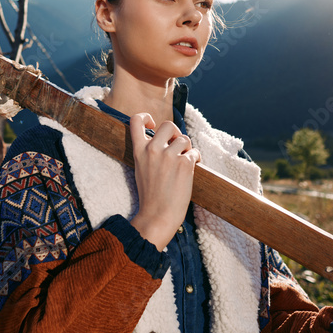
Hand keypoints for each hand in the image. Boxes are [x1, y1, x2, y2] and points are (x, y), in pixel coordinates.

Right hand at [128, 113, 200, 250]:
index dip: (146, 117)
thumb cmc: (151, 196)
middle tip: (177, 146)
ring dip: (187, 149)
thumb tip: (167, 140)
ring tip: (184, 163)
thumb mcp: (141, 169)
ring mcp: (169, 156)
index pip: (136, 121)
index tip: (153, 124)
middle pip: (168, 125)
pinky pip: (194, 152)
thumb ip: (149, 153)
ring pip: (185, 139)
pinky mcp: (184, 163)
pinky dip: (196, 159)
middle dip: (176, 133)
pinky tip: (192, 170)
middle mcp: (153, 150)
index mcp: (139, 151)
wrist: (158, 215)